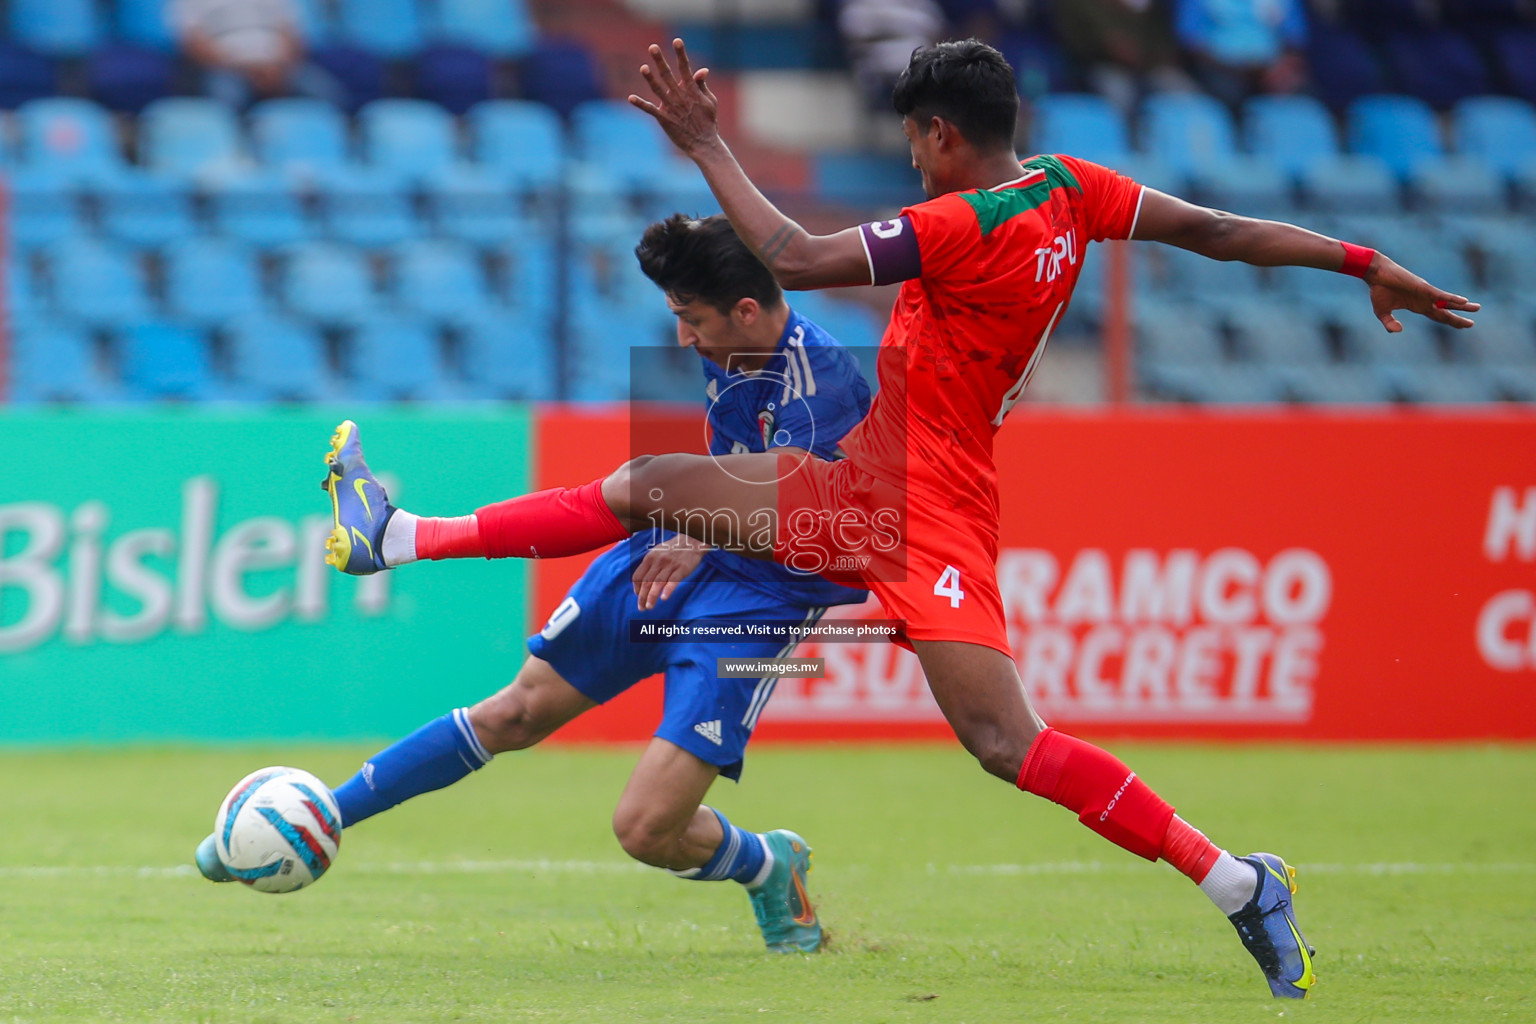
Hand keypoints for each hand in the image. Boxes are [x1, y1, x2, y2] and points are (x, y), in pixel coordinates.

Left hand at [628, 39, 720, 157]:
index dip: (681, 54)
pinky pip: (650, 110)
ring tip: (643, 67)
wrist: (704, 144)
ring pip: (657, 89)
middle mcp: (680, 96)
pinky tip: (630, 98)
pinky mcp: (664, 119)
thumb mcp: (710, 101)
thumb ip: (702, 85)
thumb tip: (701, 70)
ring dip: (649, 78)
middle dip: (660, 60)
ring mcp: (671, 107)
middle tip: (652, 47)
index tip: (677, 40)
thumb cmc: (708, 122)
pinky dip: (640, 104)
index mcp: (692, 90)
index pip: (686, 68)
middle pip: (668, 75)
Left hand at [632, 534, 708, 610]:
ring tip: (649, 607)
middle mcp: (658, 561)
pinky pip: (673, 581)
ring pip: (658, 584)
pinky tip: (664, 598)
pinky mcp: (682, 569)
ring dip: (652, 597)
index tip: (638, 596)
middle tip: (641, 608)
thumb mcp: (657, 552)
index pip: (638, 576)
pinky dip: (667, 590)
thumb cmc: (672, 549)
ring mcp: (670, 565)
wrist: (690, 541)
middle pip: (646, 582)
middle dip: (642, 597)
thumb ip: (649, 565)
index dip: (636, 588)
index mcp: (650, 557)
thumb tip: (640, 582)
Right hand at [1365, 254, 1479, 332]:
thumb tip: (1398, 331)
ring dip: (1463, 305)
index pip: (1437, 315)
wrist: (1375, 273)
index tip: (1460, 325)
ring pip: (1448, 301)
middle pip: (1445, 311)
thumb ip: (1389, 323)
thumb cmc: (1378, 290)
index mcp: (1418, 306)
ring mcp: (1426, 293)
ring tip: (1477, 308)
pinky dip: (1452, 298)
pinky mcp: (1423, 288)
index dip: (1448, 321)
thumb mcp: (1382, 312)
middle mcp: (1425, 300)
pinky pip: (1441, 295)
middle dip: (1458, 318)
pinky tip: (1463, 301)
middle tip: (1471, 324)